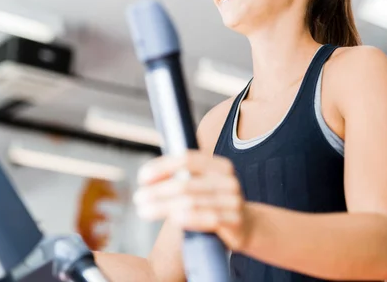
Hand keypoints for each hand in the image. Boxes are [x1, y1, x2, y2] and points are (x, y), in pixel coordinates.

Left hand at [133, 151, 250, 250]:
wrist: (248, 226)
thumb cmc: (215, 205)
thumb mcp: (202, 186)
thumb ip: (183, 178)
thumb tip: (147, 177)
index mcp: (219, 166)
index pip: (186, 159)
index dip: (162, 166)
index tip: (142, 177)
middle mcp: (228, 180)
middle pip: (185, 183)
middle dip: (156, 191)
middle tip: (138, 198)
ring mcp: (233, 201)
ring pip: (191, 202)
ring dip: (162, 207)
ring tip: (144, 211)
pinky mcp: (235, 222)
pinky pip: (208, 219)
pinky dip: (188, 218)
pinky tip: (172, 220)